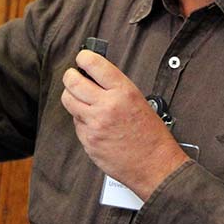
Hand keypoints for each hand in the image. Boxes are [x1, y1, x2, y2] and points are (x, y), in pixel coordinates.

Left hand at [61, 50, 188, 200]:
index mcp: (123, 91)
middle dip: (70, 76)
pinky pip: (76, 123)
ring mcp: (95, 124)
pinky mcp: (88, 141)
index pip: (94, 64)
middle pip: (72, 82)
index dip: (83, 58)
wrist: (155, 165)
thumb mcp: (139, 101)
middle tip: (73, 76)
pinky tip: (92, 122)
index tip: (81, 58)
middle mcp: (107, 105)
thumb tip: (94, 76)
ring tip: (80, 98)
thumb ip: (115, 88)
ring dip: (71, 97)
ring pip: (68, 101)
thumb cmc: (151, 135)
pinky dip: (80, 120)